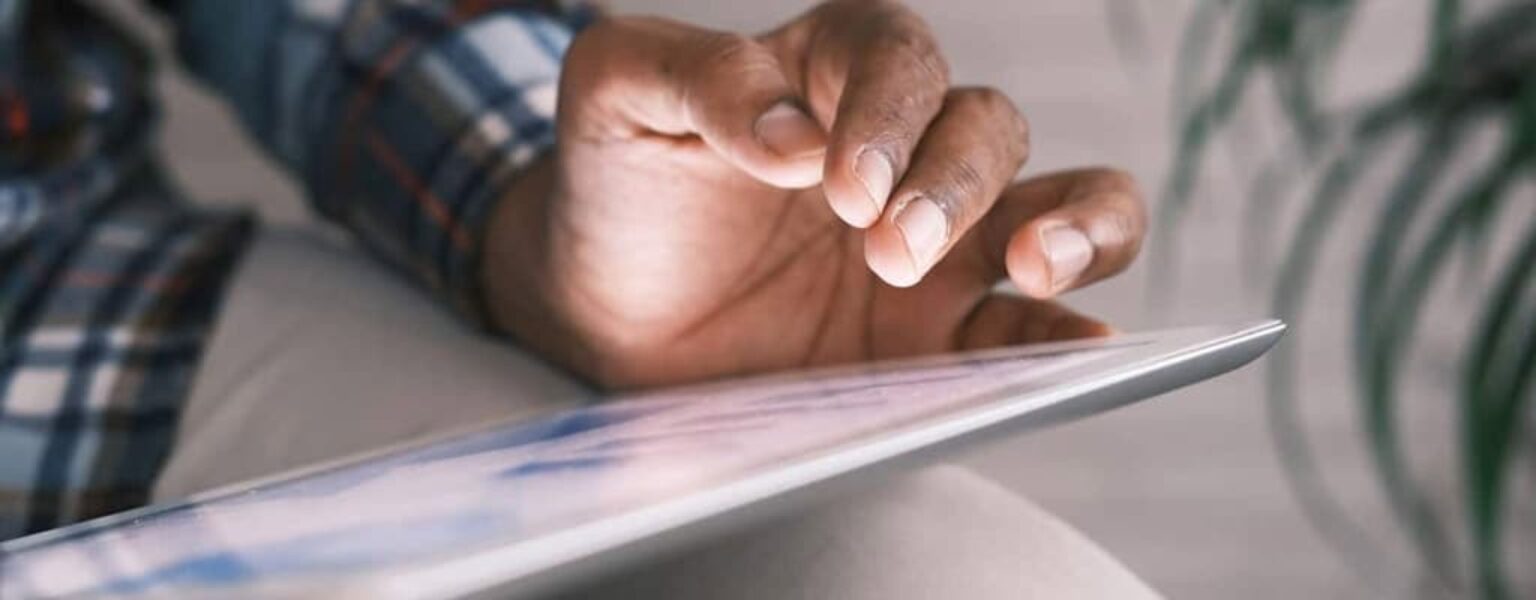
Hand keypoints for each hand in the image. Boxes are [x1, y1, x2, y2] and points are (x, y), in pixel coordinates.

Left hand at [483, 0, 1145, 387]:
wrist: (604, 305)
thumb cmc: (620, 183)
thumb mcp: (618, 99)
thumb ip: (696, 79)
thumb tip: (791, 133)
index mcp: (831, 72)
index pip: (898, 59)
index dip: (887, 112)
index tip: (838, 183)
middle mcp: (904, 148)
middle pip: (986, 129)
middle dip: (951, 184)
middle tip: (887, 250)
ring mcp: (939, 242)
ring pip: (1061, 202)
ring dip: (1075, 224)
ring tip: (1038, 265)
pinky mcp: (942, 332)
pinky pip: (1032, 323)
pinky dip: (1069, 328)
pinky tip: (1084, 342)